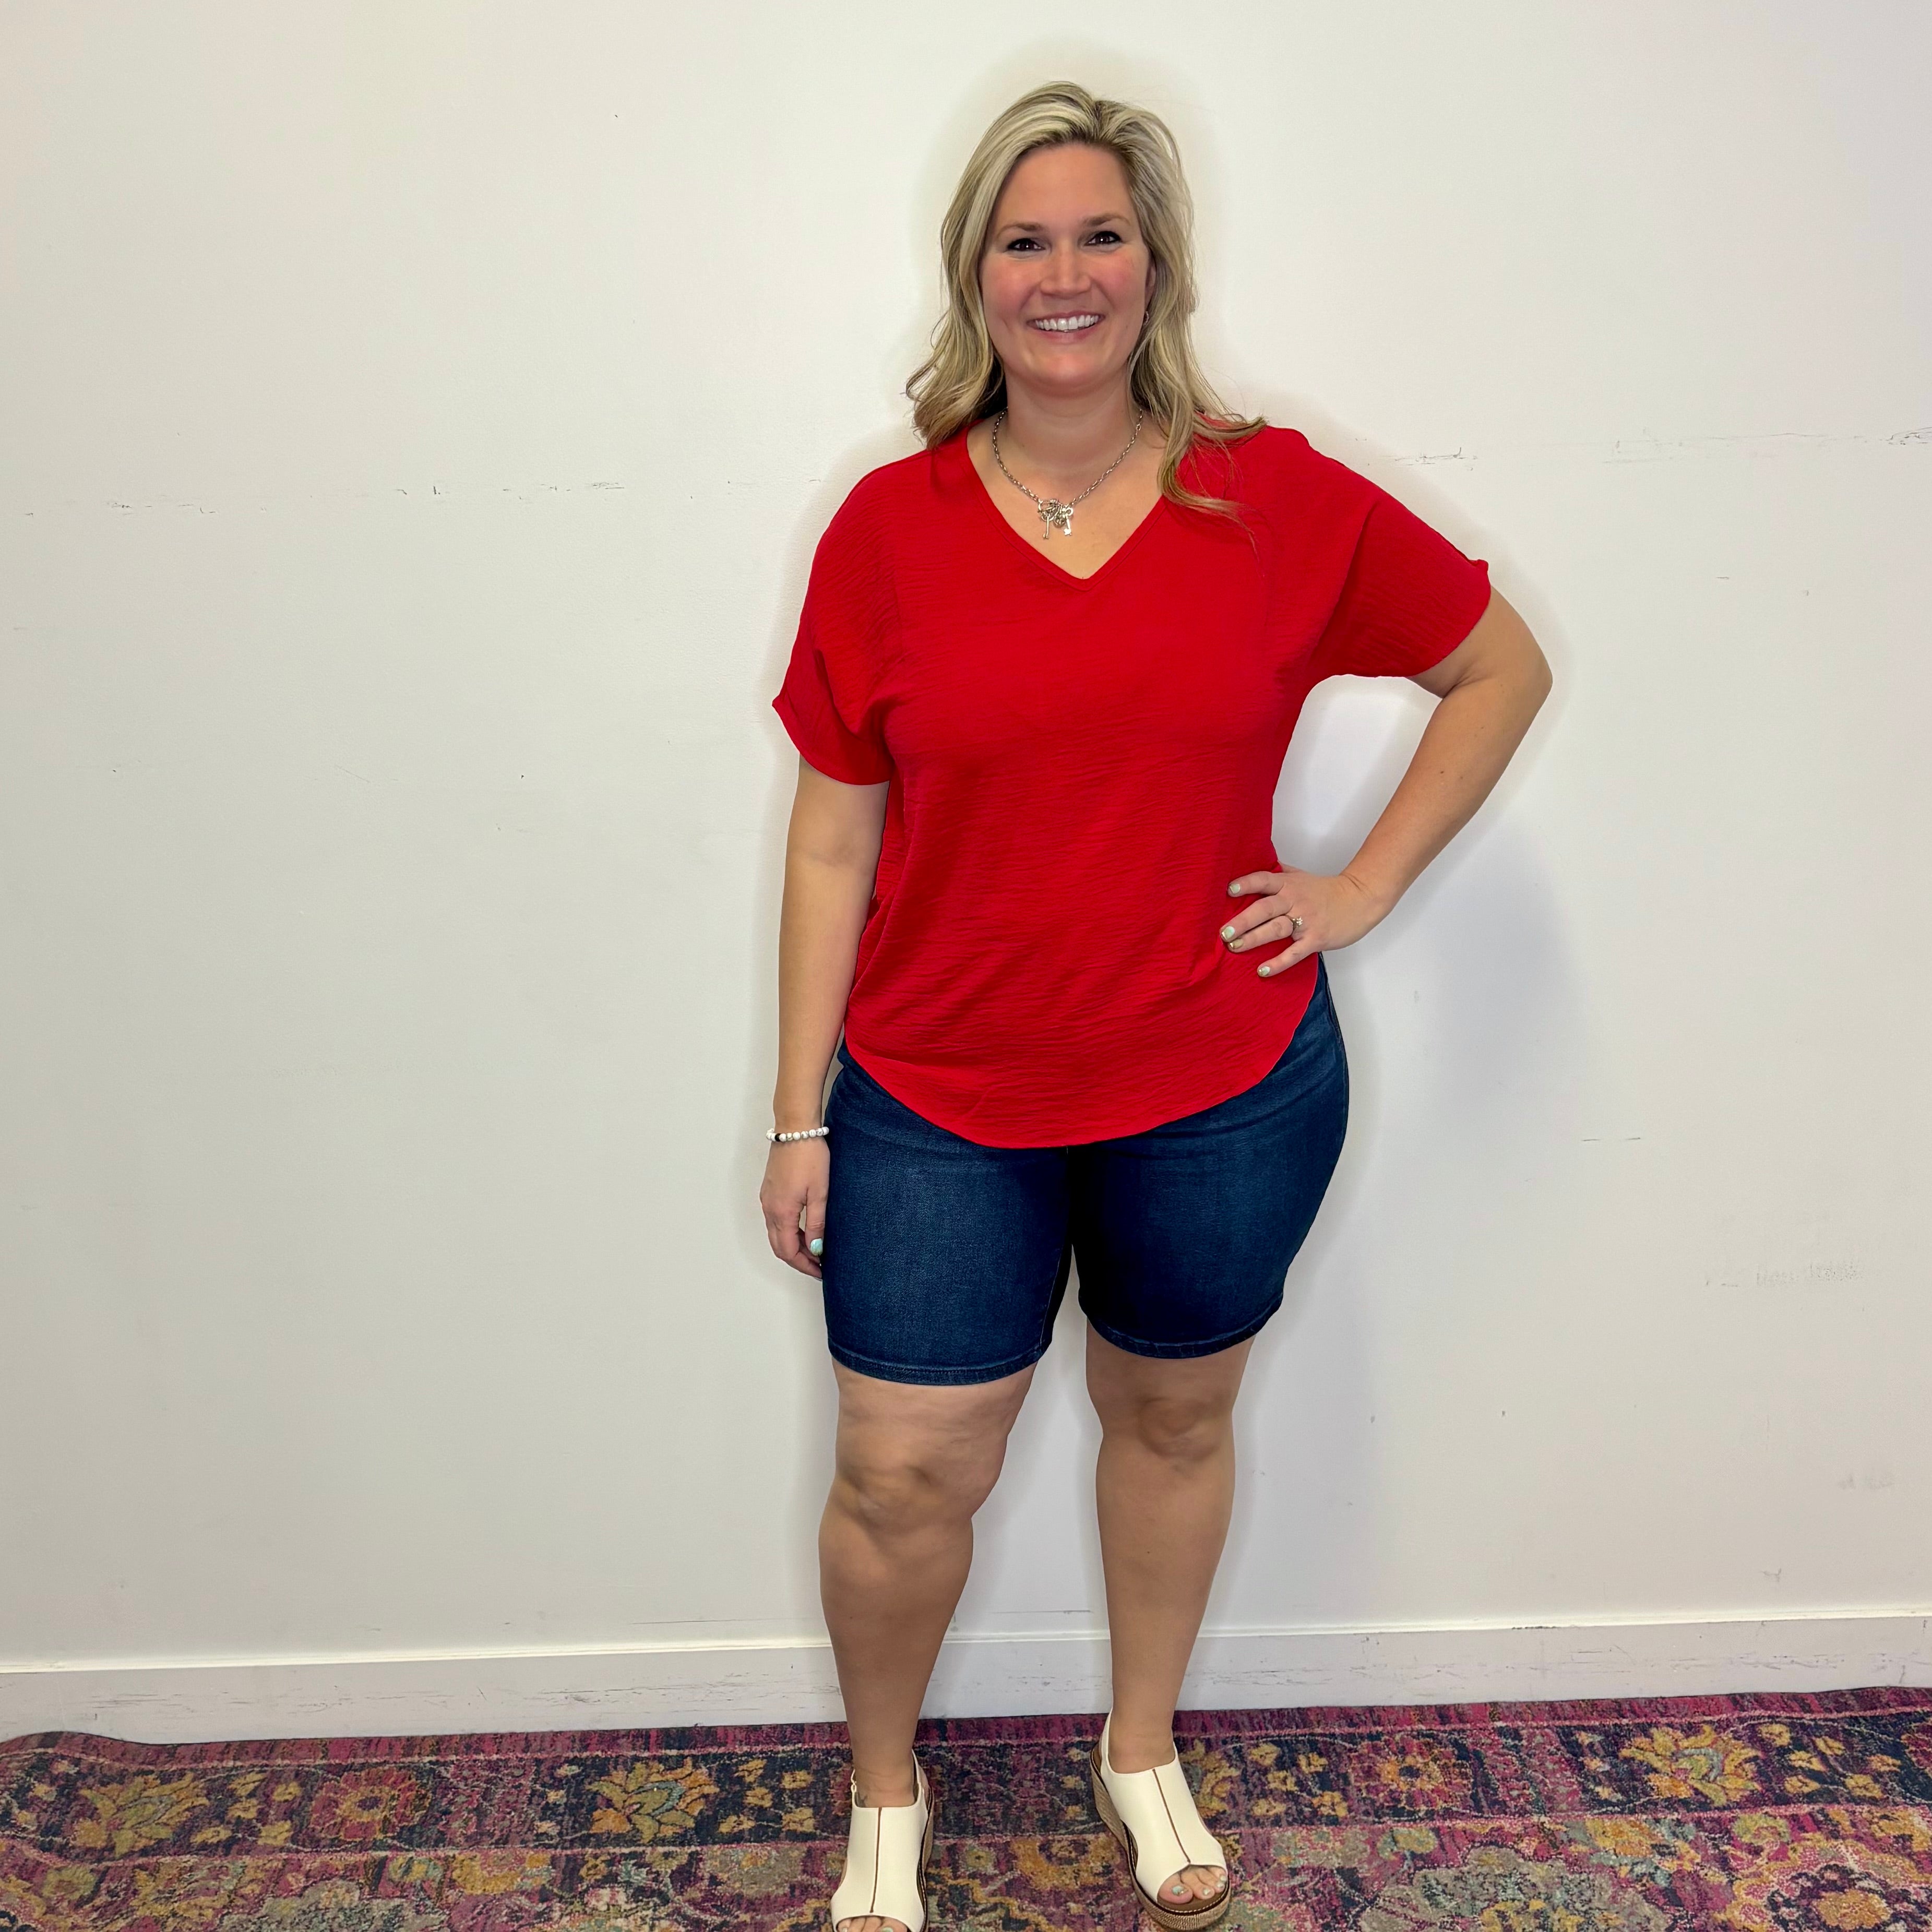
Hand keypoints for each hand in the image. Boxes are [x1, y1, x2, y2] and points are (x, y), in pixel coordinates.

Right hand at [760, 1138, 828, 1277]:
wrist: (795, 1129)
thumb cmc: (810, 1157)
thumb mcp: (820, 1193)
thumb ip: (817, 1223)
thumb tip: (817, 1249)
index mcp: (782, 1212)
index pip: (789, 1251)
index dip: (804, 1265)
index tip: (820, 1271)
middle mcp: (769, 1209)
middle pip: (779, 1247)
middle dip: (798, 1259)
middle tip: (818, 1265)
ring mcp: (767, 1200)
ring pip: (776, 1234)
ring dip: (793, 1246)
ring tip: (815, 1249)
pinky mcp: (769, 1191)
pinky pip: (775, 1221)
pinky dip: (788, 1232)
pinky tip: (805, 1229)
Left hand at [1219, 866, 1390, 976]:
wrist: (1360, 899)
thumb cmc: (1327, 890)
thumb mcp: (1301, 876)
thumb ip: (1279, 872)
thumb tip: (1256, 861)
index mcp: (1289, 884)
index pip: (1264, 880)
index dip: (1246, 884)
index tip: (1228, 890)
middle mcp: (1295, 901)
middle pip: (1265, 909)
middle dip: (1243, 921)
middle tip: (1224, 932)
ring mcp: (1306, 921)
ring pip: (1276, 930)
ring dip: (1254, 939)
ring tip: (1235, 947)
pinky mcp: (1316, 939)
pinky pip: (1295, 953)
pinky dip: (1279, 962)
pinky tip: (1263, 970)